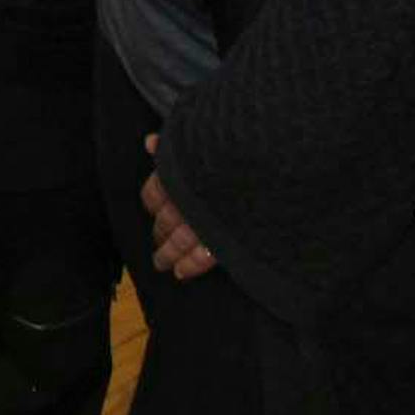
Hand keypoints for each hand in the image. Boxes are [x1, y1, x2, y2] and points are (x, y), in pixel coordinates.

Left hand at [141, 133, 217, 281]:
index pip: (154, 192)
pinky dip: (190, 265)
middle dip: (160, 233)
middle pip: (165, 220)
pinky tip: (181, 272)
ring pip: (178, 241)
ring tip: (163, 263)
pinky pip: (201, 257)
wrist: (264, 167)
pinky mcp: (220, 239)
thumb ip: (176, 146)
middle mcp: (186, 199)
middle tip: (158, 244)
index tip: (153, 211)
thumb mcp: (201, 142)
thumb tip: (149, 143)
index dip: (152, 203)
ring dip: (168, 254)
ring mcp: (202, 221)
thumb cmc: (230, 153)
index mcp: (179, 175)